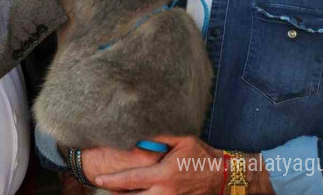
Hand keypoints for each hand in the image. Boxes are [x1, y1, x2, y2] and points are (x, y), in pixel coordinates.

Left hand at [94, 136, 224, 194]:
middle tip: (105, 187)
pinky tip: (137, 194)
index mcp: (164, 174)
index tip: (99, 179)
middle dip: (117, 194)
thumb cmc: (201, 155)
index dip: (113, 181)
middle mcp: (166, 191)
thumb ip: (159, 137)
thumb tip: (139, 134)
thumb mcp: (182, 140)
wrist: (224, 176)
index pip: (131, 180)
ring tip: (117, 192)